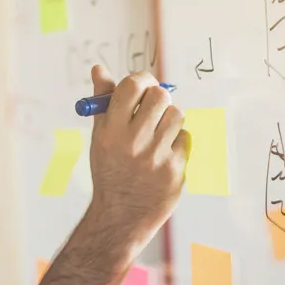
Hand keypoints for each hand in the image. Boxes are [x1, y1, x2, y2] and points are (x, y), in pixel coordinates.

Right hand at [84, 65, 190, 228]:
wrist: (121, 215)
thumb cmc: (110, 170)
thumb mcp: (100, 136)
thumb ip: (103, 101)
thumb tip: (99, 68)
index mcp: (111, 131)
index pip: (132, 86)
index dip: (142, 80)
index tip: (144, 86)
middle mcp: (133, 143)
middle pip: (160, 96)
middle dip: (159, 98)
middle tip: (154, 108)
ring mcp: (156, 157)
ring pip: (177, 116)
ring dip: (170, 120)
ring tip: (157, 135)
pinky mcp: (175, 170)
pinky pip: (185, 139)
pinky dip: (177, 143)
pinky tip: (163, 156)